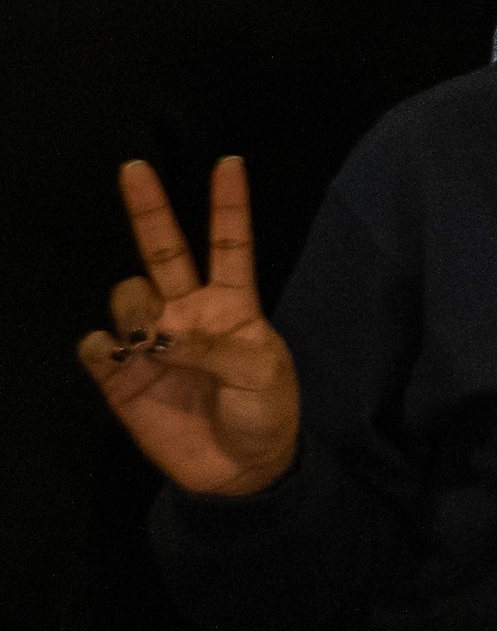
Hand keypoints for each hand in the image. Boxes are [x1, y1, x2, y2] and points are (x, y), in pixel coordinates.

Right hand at [80, 157, 293, 497]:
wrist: (241, 468)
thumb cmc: (264, 411)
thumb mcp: (262, 372)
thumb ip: (217, 345)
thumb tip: (164, 336)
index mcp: (232, 305)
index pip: (230, 243)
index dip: (229, 204)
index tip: (230, 161)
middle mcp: (188, 313)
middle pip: (164, 250)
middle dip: (148, 208)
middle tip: (133, 167)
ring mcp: (153, 342)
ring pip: (127, 294)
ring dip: (134, 304)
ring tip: (152, 339)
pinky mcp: (122, 377)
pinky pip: (98, 345)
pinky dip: (103, 344)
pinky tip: (120, 354)